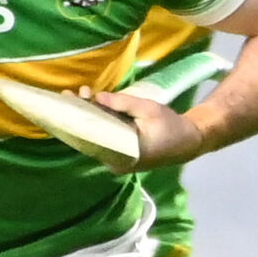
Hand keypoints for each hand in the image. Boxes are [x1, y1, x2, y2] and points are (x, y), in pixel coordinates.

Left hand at [82, 87, 202, 174]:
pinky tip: (92, 107)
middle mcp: (116, 162)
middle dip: (81, 114)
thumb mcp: (149, 109)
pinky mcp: (119, 156)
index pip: (94, 136)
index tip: (70, 101)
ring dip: (88, 117)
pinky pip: (103, 139)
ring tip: (81, 96)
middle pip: (91, 137)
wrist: (187, 142)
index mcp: (124, 153)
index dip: (80, 117)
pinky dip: (98, 123)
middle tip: (69, 94)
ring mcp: (116, 161)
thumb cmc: (170, 125)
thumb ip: (123, 103)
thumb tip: (97, 97)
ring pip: (96, 138)